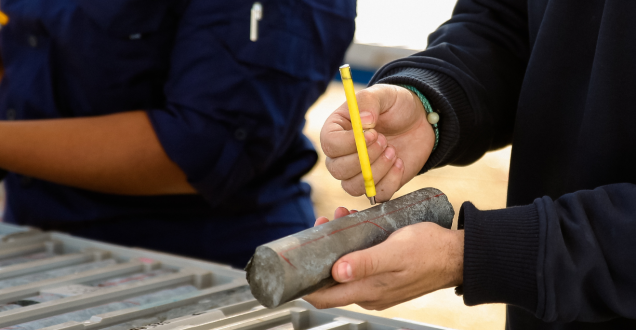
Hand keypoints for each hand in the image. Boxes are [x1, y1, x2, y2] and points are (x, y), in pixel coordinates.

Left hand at [306, 207, 463, 310]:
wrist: (457, 255)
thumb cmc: (429, 251)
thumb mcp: (395, 252)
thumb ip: (366, 263)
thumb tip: (336, 272)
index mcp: (369, 292)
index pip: (324, 296)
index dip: (305, 281)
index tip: (297, 260)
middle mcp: (370, 294)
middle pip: (331, 280)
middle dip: (322, 253)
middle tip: (324, 224)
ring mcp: (377, 287)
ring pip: (345, 269)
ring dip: (339, 245)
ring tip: (342, 217)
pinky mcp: (384, 277)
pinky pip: (360, 264)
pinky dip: (353, 246)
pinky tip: (357, 225)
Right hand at [320, 84, 434, 201]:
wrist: (419, 121)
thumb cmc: (395, 105)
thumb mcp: (383, 95)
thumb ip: (369, 102)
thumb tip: (364, 122)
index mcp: (336, 131)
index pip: (330, 145)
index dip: (350, 143)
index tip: (373, 133)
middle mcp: (342, 155)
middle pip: (338, 170)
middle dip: (364, 158)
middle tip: (385, 141)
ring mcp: (358, 173)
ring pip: (354, 186)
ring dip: (377, 171)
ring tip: (392, 150)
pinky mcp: (376, 185)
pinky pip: (376, 195)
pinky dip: (391, 181)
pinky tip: (400, 162)